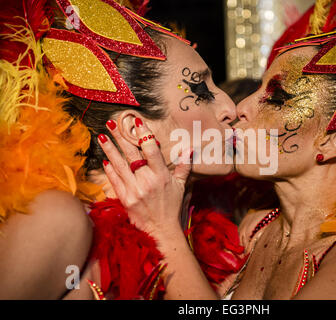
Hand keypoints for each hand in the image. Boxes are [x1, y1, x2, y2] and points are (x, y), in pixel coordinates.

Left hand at [98, 118, 191, 236]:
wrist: (161, 230)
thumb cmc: (172, 206)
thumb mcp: (181, 186)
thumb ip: (184, 167)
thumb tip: (188, 149)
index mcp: (162, 176)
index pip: (151, 150)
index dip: (143, 135)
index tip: (136, 122)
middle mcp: (147, 181)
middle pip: (131, 154)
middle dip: (121, 136)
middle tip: (111, 122)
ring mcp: (134, 190)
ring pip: (119, 165)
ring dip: (110, 149)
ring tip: (102, 136)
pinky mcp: (125, 199)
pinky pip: (115, 180)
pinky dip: (109, 169)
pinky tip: (105, 159)